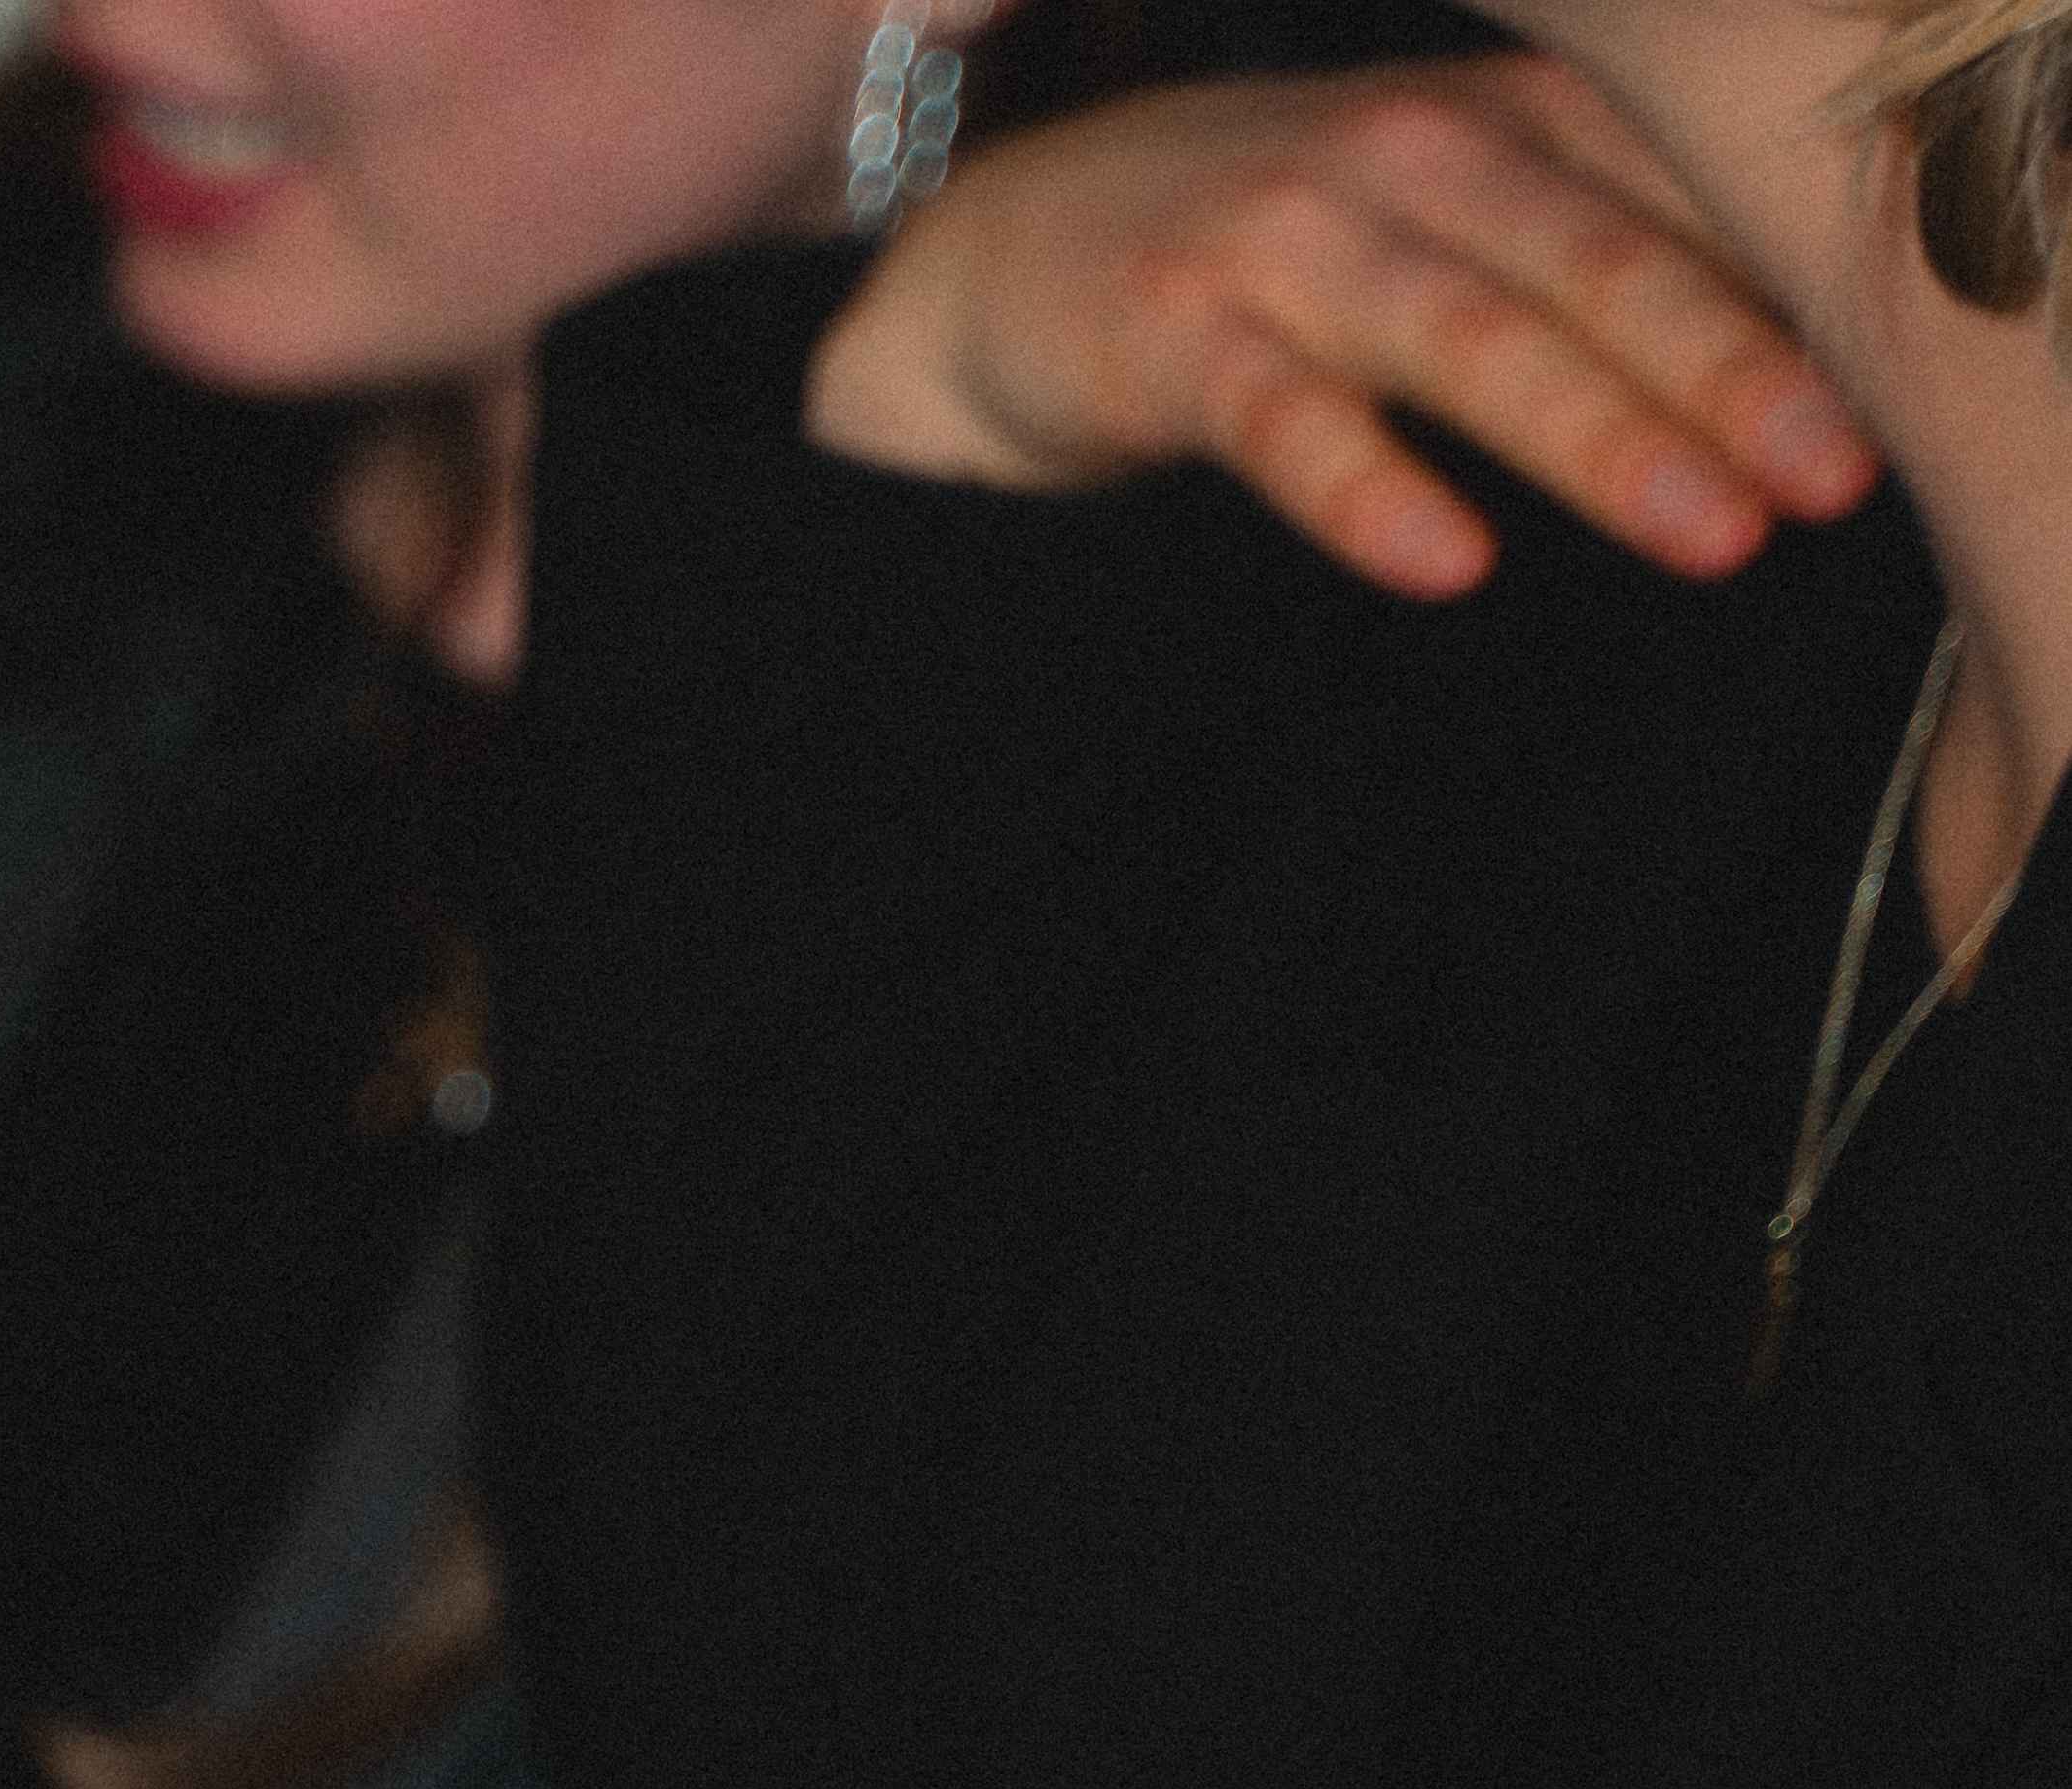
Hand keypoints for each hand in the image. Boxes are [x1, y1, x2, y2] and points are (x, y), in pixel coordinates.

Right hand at [807, 57, 1875, 599]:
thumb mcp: (1454, 223)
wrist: (1013, 259)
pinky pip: (1285, 421)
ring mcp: (1291, 237)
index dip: (1782, 307)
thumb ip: (1597, 259)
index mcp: (1508, 121)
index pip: (1672, 207)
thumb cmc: (1273, 256)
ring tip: (1710, 534)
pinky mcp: (1176, 332)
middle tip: (1833, 477)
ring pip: (1471, 337)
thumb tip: (1785, 377)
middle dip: (1731, 372)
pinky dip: (1368, 490)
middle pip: (1600, 265)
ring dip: (1599, 437)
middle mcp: (1413, 154)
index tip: (1880, 423)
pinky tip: (1448, 563)